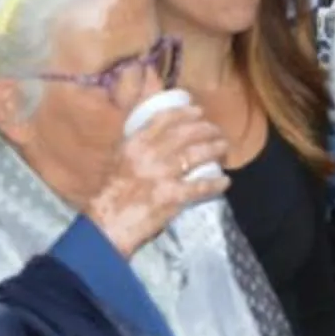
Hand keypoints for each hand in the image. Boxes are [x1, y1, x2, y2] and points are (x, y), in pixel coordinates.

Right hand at [85, 99, 231, 255]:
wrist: (109, 224)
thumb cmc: (114, 191)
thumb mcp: (121, 156)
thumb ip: (138, 139)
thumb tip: (157, 122)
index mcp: (136, 143)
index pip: (165, 118)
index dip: (186, 112)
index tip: (199, 111)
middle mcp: (149, 155)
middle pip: (186, 134)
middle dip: (206, 129)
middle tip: (217, 131)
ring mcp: (162, 176)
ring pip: (196, 155)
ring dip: (215, 149)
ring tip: (224, 148)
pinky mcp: (171, 197)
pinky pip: (200, 186)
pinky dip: (215, 183)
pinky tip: (225, 181)